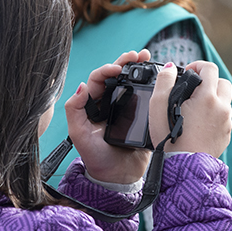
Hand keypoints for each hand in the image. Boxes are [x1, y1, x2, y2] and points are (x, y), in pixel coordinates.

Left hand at [66, 49, 152, 184]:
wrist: (118, 176)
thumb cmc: (95, 157)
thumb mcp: (79, 134)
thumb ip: (74, 110)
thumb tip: (81, 86)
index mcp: (93, 104)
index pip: (98, 79)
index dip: (107, 69)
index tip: (117, 68)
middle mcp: (109, 103)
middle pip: (117, 76)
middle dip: (126, 62)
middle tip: (137, 54)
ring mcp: (125, 108)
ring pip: (131, 82)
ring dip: (139, 68)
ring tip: (147, 58)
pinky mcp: (140, 116)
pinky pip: (145, 97)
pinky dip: (151, 85)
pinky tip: (157, 78)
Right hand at [148, 61, 231, 158]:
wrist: (184, 168)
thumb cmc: (170, 139)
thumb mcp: (158, 107)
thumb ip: (164, 81)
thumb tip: (171, 68)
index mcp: (207, 97)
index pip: (210, 68)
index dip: (197, 65)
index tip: (187, 72)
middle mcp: (222, 107)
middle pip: (222, 82)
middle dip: (209, 81)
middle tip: (193, 90)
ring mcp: (226, 122)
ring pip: (224, 100)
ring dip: (212, 98)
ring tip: (195, 107)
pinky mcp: (226, 134)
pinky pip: (224, 117)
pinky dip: (214, 114)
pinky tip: (199, 123)